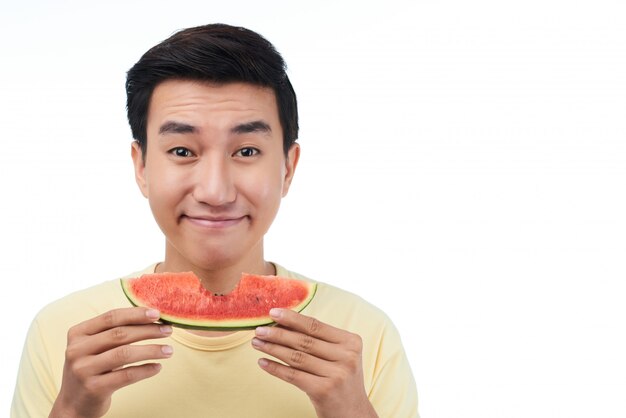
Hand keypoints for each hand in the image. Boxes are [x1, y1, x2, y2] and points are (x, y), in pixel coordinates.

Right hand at [50, 307, 172, 417]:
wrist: (74, 404)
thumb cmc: (92, 368)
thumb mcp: (94, 346)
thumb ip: (114, 331)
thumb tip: (152, 317)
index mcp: (78, 333)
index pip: (111, 317)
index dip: (136, 314)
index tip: (158, 314)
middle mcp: (77, 350)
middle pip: (119, 334)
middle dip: (148, 330)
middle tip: (168, 330)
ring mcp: (83, 370)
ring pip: (124, 354)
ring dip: (151, 350)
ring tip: (169, 350)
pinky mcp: (94, 388)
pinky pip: (126, 376)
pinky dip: (145, 370)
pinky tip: (157, 367)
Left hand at [252, 309, 378, 417]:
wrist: (354, 414)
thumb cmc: (341, 380)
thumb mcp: (339, 356)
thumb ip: (319, 340)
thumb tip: (284, 323)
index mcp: (351, 342)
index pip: (316, 326)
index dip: (292, 318)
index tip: (273, 312)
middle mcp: (347, 356)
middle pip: (304, 340)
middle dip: (278, 333)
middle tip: (259, 329)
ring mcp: (336, 374)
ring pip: (296, 357)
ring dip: (273, 348)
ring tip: (256, 342)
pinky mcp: (324, 391)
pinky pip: (293, 375)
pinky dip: (275, 368)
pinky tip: (262, 362)